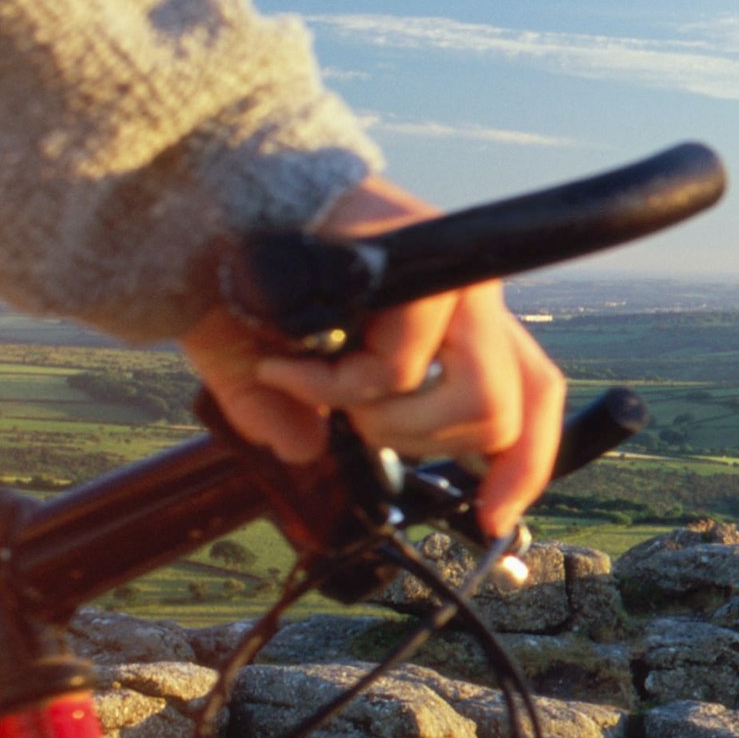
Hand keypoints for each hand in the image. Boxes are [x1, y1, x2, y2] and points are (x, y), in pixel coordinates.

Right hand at [178, 179, 568, 535]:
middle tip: (353, 418)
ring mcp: (454, 278)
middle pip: (506, 413)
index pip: (535, 397)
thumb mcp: (278, 374)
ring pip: (470, 399)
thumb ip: (298, 418)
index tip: (493, 517)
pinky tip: (287, 358)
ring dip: (378, 415)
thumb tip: (305, 451)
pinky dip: (334, 386)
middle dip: (419, 442)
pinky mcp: (420, 261)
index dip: (527, 465)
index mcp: (465, 329)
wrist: (203, 220)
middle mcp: (474, 302)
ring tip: (313, 377)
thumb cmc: (245, 292)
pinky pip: (400, 366)